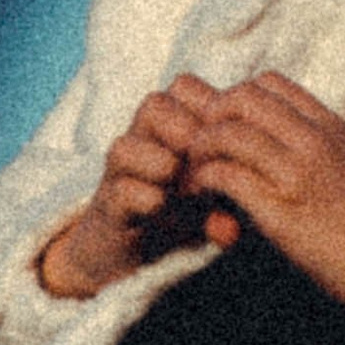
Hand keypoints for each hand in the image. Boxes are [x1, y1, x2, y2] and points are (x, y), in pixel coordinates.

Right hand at [38, 79, 217, 297]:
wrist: (135, 257)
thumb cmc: (187, 216)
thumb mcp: (219, 198)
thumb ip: (236, 195)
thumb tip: (235, 224)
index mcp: (170, 127)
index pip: (185, 88)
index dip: (211, 107)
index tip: (235, 141)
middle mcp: (141, 144)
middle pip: (154, 105)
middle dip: (187, 132)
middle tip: (211, 164)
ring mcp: (120, 176)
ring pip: (125, 146)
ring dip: (163, 165)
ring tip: (189, 191)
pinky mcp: (108, 210)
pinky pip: (120, 192)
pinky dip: (148, 200)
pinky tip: (168, 212)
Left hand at [180, 74, 344, 305]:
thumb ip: (311, 143)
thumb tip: (266, 136)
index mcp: (329, 126)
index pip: (268, 83)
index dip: (235, 97)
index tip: (224, 124)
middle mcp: (314, 141)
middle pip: (242, 99)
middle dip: (211, 116)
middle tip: (199, 144)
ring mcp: (298, 174)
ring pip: (227, 134)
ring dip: (199, 150)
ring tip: (194, 172)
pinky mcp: (281, 210)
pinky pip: (226, 176)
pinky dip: (204, 180)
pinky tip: (202, 193)